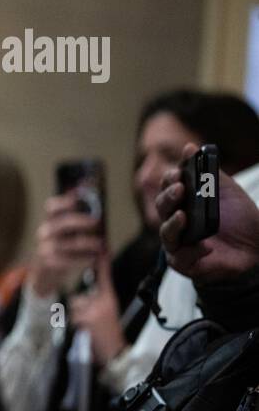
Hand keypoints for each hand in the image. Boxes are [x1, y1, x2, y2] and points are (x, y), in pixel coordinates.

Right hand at [27, 191, 103, 295]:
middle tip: (96, 221)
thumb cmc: (64, 248)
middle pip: (60, 223)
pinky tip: (94, 259)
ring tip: (101, 244)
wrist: (46, 273)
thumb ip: (81, 219)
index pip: (51, 207)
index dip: (63, 202)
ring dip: (86, 243)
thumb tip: (96, 203)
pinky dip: (83, 259)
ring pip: (67, 243)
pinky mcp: (48, 262)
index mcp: (50, 221)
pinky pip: (68, 260)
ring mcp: (45, 247)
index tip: (78, 200)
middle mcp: (45, 232)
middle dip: (79, 221)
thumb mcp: (69, 233)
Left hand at [68, 254, 124, 365]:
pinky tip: (89, 332)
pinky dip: (77, 325)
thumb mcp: (107, 313)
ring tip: (91, 328)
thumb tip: (77, 297)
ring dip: (78, 318)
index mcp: (109, 299)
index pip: (104, 278)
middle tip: (93, 322)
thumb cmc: (109, 332)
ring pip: (74, 308)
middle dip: (79, 310)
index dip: (102, 264)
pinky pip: (73, 317)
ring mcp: (94, 310)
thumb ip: (96, 302)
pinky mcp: (87, 319)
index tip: (102, 248)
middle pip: (78, 298)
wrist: (115, 353)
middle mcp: (103, 302)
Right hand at [156, 142, 258, 281]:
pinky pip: (179, 259)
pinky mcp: (187, 263)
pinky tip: (205, 247)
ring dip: (173, 224)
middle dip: (168, 198)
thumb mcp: (227, 191)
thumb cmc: (239, 218)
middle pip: (162, 209)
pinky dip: (191, 252)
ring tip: (183, 216)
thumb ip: (208, 171)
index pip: (167, 189)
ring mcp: (180, 243)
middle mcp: (177, 222)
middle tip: (180, 189)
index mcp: (183, 203)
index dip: (169, 180)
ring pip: (165, 233)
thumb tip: (190, 147)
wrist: (257, 245)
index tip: (178, 173)